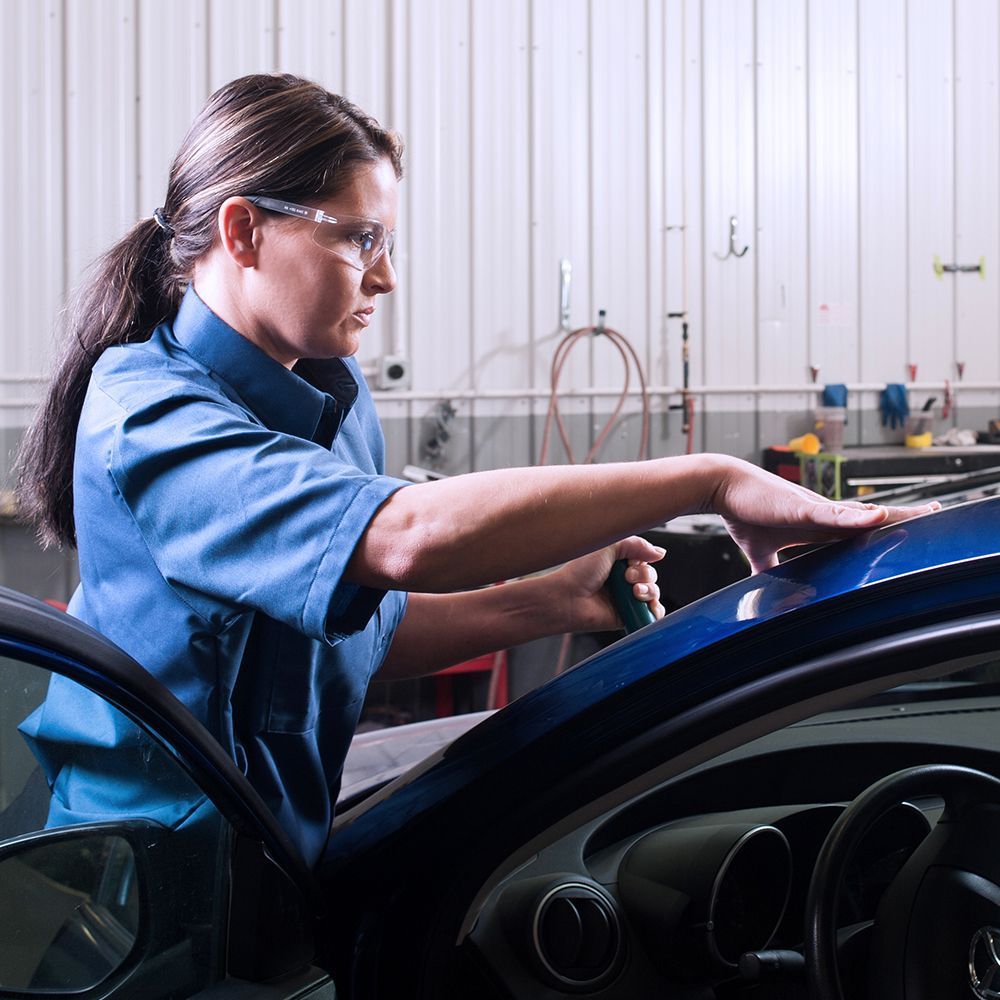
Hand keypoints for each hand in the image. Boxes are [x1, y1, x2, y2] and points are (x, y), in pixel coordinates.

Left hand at [551, 536, 665, 632]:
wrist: (568, 598)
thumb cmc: (580, 572)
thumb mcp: (608, 547)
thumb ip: (635, 544)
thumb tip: (660, 553)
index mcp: (618, 562)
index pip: (644, 559)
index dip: (642, 561)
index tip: (629, 562)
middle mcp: (623, 580)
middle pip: (651, 576)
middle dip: (644, 576)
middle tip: (627, 577)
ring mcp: (626, 598)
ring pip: (654, 593)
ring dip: (649, 591)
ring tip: (633, 592)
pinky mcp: (627, 615)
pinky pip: (652, 614)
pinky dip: (654, 610)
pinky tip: (643, 604)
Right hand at [710, 457, 939, 573]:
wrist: (722, 486)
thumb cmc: (742, 512)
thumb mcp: (759, 551)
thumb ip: (770, 571)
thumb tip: (768, 594)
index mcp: (816, 526)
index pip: (859, 529)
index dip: (885, 528)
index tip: (911, 526)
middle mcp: (822, 515)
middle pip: (871, 518)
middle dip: (904, 517)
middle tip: (938, 513)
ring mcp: (814, 510)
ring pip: (861, 514)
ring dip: (892, 516)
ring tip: (925, 514)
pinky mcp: (800, 507)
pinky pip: (832, 513)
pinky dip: (855, 517)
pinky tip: (878, 516)